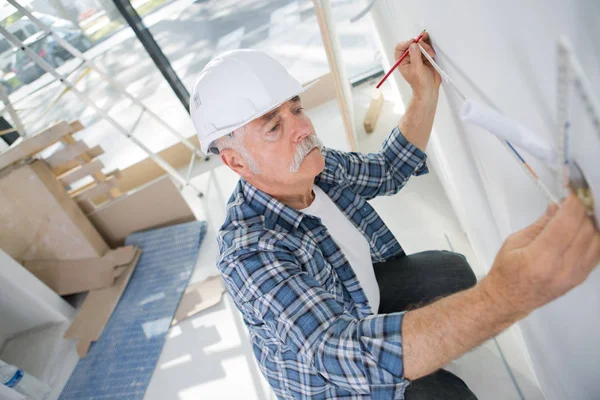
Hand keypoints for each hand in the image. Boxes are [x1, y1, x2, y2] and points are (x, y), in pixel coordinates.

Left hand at [394, 32, 440, 100]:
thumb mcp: (416, 69)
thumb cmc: (420, 83)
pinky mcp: (426, 57)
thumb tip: (413, 45)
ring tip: (431, 55)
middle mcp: (409, 58)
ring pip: (421, 45)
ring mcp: (418, 56)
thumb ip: (415, 56)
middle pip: (412, 44)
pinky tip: (432, 53)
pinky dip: (430, 48)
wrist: (429, 89)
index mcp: (402, 62)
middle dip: (420, 45)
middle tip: (425, 50)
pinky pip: (428, 48)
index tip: (413, 42)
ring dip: (427, 47)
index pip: (400, 48)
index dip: (406, 43)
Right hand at [483, 193, 599, 316]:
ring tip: (579, 214)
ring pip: (597, 240)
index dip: (574, 203)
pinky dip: (593, 237)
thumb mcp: (515, 242)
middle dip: (582, 210)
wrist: (509, 299)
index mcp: (541, 257)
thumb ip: (541, 224)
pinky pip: (597, 252)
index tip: (572, 192)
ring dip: (590, 223)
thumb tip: (558, 205)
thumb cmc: (506, 271)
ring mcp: (575, 274)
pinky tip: (584, 229)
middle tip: (574, 200)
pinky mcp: (581, 278)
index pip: (568, 223)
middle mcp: (563, 267)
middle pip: (586, 229)